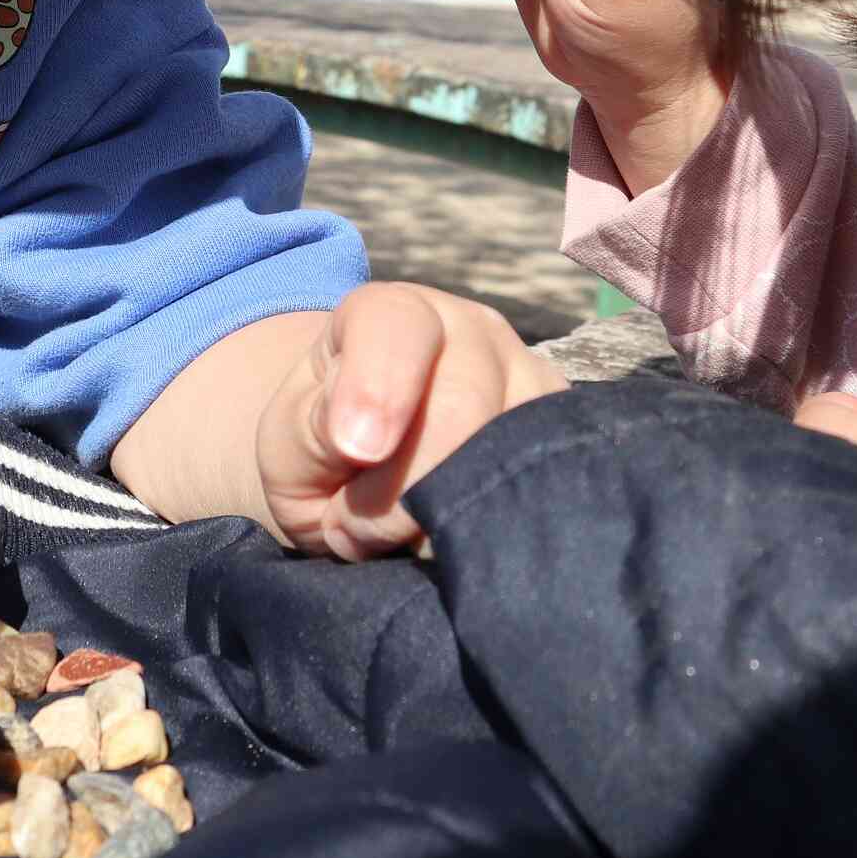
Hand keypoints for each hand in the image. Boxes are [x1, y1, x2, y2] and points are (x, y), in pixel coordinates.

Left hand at [254, 283, 565, 560]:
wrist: (362, 474)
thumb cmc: (320, 444)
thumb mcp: (290, 436)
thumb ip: (319, 429)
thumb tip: (371, 445)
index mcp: (393, 313)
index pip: (398, 327)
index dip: (379, 388)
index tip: (355, 451)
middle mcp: (473, 332)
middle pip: (463, 405)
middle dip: (402, 488)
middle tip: (351, 525)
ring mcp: (529, 382)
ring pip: (510, 454)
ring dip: (445, 519)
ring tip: (394, 535)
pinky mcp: (566, 440)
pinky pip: (547, 492)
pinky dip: (490, 533)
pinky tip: (447, 543)